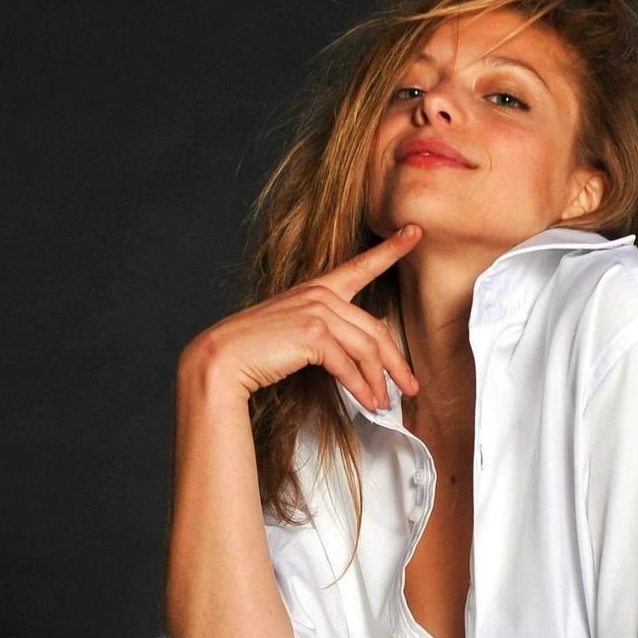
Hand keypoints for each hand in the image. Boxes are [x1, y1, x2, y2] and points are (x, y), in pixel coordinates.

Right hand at [178, 224, 423, 411]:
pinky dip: (362, 389)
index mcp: (318, 288)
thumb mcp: (296, 335)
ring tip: (386, 404)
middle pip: (375, 329)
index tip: (414, 233)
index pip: (361, 266)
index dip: (391, 249)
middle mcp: (320, 294)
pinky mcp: (313, 334)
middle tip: (411, 386)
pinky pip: (349, 366)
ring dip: (379, 382)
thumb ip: (328, 337)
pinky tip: (370, 404)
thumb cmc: (257, 351)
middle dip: (397, 363)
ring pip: (367, 350)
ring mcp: (317, 311)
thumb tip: (360, 365)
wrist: (224, 358)